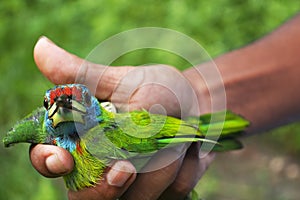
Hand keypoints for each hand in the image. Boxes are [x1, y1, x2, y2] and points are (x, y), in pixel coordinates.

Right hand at [30, 36, 214, 199]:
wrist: (194, 104)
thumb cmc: (154, 88)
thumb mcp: (121, 80)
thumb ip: (82, 74)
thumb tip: (40, 47)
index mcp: (81, 139)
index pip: (48, 159)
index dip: (48, 162)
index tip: (63, 159)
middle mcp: (100, 167)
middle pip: (84, 196)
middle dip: (104, 188)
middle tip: (126, 167)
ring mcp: (129, 186)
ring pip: (133, 198)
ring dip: (160, 167)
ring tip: (176, 137)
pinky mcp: (157, 194)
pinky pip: (169, 196)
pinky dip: (182, 173)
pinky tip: (189, 152)